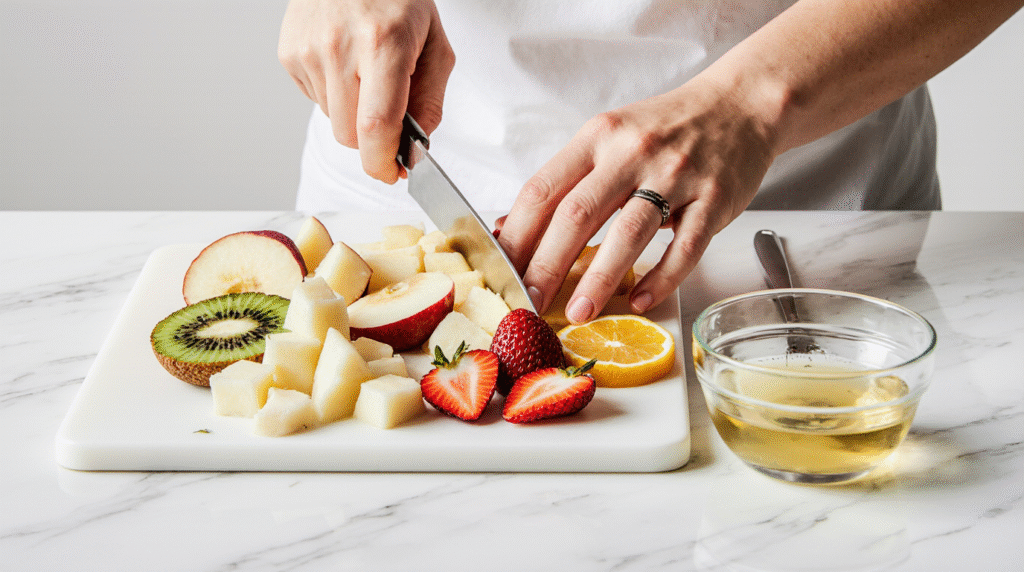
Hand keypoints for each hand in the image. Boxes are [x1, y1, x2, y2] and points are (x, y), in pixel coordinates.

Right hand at [278, 0, 454, 182]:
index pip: (377, 125)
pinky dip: (334, 94)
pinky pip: (315, 100)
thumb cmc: (400, 1)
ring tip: (365, 74)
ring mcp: (309, 49)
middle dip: (373, 139)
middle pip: (350, 135)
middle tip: (390, 115)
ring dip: (352, 114)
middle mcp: (340, 46)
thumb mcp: (434, 45)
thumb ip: (430, 102)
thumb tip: (414, 150)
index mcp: (383, 43)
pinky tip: (345, 63)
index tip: (393, 173)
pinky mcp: (289, 52)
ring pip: (332, 121)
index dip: (383, 162)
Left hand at [497, 74, 778, 322]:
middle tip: (529, 301)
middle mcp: (632, 151)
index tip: (502, 271)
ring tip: (578, 312)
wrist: (740, 105)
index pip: (543, 188)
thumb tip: (510, 229)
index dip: (517, 234)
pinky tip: (642, 300)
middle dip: (547, 264)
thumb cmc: (666, 129)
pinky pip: (685, 246)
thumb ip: (567, 181)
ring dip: (600, 279)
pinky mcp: (715, 199)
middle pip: (577, 213)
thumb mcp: (608, 138)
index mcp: (597, 136)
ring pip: (629, 232)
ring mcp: (676, 174)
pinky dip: (662, 278)